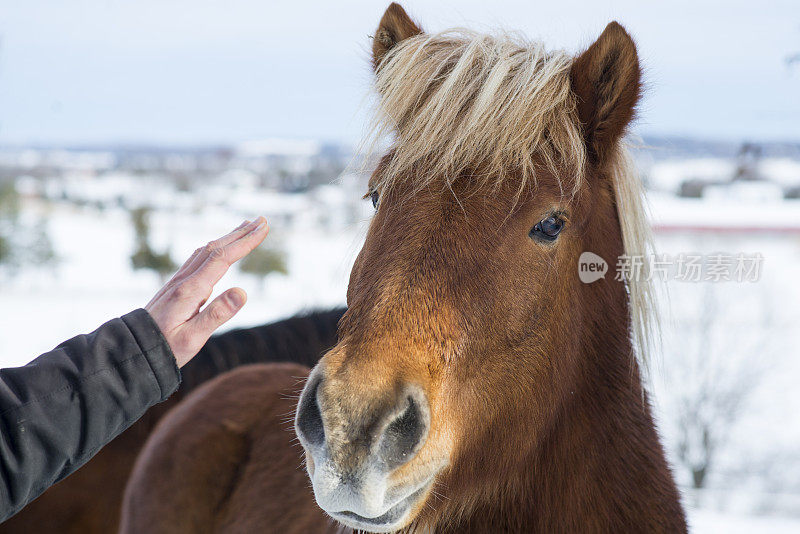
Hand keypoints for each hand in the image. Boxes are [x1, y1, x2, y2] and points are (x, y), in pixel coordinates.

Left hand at [145, 217, 268, 366]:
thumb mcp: (193, 338)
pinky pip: (198, 259)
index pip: (223, 258)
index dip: (245, 242)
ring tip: (245, 227)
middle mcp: (184, 280)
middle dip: (240, 233)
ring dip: (228, 237)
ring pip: (206, 251)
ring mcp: (178, 281)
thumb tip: (243, 292)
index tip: (263, 228)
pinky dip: (215, 248)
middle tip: (262, 220)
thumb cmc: (164, 348)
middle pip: (215, 248)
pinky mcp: (175, 287)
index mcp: (190, 290)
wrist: (131, 349)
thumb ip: (217, 314)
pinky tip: (219, 249)